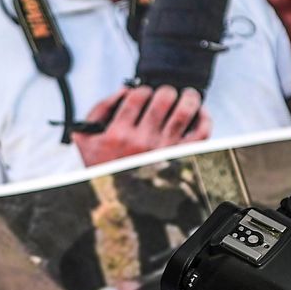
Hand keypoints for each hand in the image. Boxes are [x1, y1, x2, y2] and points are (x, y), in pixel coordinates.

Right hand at [73, 85, 210, 165]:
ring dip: (188, 97)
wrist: (117, 200)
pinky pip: (201, 133)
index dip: (142, 89)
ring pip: (184, 112)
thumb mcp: (86, 137)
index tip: (144, 93)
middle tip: (166, 93)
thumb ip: (100, 108)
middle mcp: (143, 142)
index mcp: (119, 134)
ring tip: (188, 95)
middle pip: (163, 99)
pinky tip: (199, 112)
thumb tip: (125, 90)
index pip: (137, 96)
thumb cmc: (102, 166)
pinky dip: (204, 118)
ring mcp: (165, 150)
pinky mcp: (181, 158)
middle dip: (166, 91)